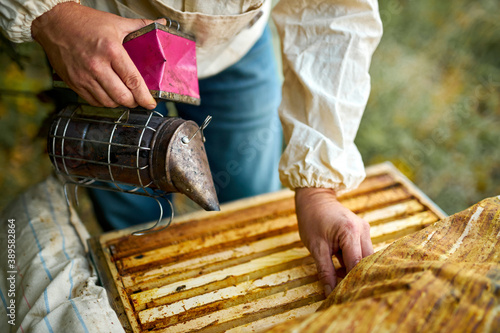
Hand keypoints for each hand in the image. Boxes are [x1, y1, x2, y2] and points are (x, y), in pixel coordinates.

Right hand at [31, 2, 159, 108]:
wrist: (54, 22)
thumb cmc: (86, 22)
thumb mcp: (116, 22)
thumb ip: (140, 26)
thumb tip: (161, 24)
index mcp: (111, 51)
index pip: (133, 81)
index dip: (144, 97)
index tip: (151, 103)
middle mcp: (97, 66)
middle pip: (122, 97)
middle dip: (134, 102)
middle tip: (138, 99)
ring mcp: (84, 76)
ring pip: (108, 102)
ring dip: (120, 103)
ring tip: (125, 96)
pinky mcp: (74, 83)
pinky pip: (93, 101)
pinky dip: (105, 101)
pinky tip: (109, 95)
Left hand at [295, 187, 372, 295]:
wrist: (314, 198)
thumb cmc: (311, 220)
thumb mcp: (316, 248)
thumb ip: (325, 271)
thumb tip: (330, 293)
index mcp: (351, 232)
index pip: (357, 264)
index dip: (352, 282)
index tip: (346, 297)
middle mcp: (363, 230)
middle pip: (366, 262)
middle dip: (357, 278)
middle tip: (346, 294)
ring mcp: (364, 230)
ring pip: (366, 258)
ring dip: (355, 270)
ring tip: (343, 284)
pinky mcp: (362, 231)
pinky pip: (362, 252)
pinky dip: (353, 262)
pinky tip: (343, 271)